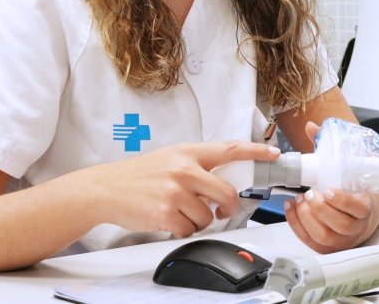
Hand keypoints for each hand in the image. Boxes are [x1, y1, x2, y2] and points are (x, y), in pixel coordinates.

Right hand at [83, 140, 280, 237]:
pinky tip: (169, 220)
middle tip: (222, 211)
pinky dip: (183, 230)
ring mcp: (176, 192)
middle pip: (227, 193)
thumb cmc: (138, 176)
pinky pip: (191, 229)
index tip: (274, 154)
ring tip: (180, 212)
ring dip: (199, 220)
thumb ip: (196, 165)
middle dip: (228, 207)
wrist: (104, 189)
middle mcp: (184, 169)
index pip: (230, 149)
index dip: (256, 151)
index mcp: (188, 152)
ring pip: (208, 216)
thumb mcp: (169, 159)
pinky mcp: (166, 213)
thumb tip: (223, 180)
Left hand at [283, 121, 378, 252]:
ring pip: (323, 235)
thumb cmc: (356, 187)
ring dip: (307, 217)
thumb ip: (333, 145)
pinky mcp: (327, 245)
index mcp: (366, 207)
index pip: (357, 207)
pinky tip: (292, 207)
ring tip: (301, 199)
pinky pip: (310, 240)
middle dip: (320, 209)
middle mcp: (356, 226)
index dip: (342, 201)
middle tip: (310, 193)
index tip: (328, 190)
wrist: (364, 211)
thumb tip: (311, 127)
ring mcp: (341, 238)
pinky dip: (296, 224)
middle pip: (339, 224)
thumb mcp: (353, 165)